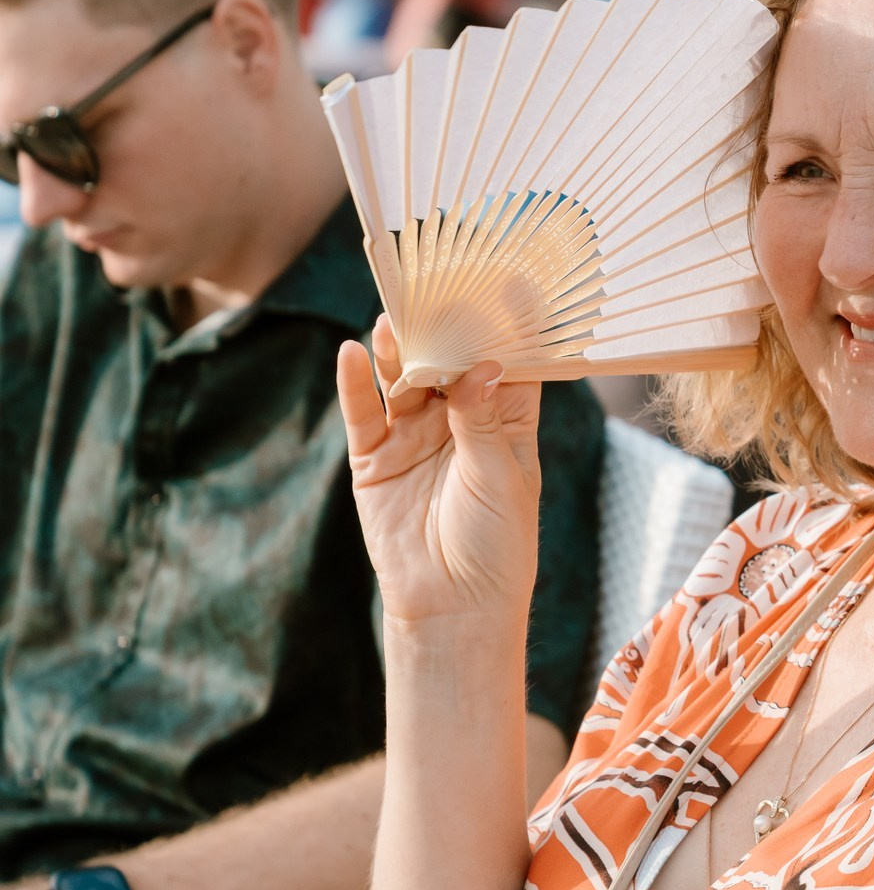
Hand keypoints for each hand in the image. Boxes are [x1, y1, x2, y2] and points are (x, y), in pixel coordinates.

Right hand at [334, 319, 542, 626]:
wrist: (454, 605)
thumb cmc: (497, 543)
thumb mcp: (499, 477)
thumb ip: (483, 421)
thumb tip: (483, 366)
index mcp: (505, 421)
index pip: (506, 362)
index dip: (504, 327)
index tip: (505, 284)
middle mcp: (459, 420)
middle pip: (446, 362)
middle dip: (441, 329)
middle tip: (433, 289)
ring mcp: (414, 436)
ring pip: (402, 381)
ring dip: (398, 351)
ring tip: (394, 323)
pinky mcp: (374, 459)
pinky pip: (363, 414)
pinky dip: (356, 385)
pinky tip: (353, 354)